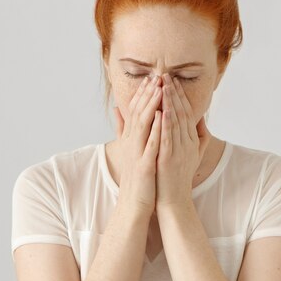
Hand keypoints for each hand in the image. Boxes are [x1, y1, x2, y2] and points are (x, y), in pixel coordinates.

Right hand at [112, 75, 162, 215]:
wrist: (133, 204)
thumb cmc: (136, 177)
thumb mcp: (127, 149)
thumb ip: (123, 128)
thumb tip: (117, 109)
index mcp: (131, 139)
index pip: (135, 111)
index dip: (142, 93)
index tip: (151, 78)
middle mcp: (132, 143)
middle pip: (138, 113)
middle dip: (148, 94)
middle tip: (157, 76)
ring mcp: (137, 153)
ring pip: (143, 124)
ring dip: (151, 106)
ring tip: (160, 90)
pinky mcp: (145, 165)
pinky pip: (151, 144)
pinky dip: (156, 130)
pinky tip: (163, 117)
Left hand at [155, 73, 210, 206]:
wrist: (174, 201)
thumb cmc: (178, 177)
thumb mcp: (192, 154)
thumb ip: (197, 136)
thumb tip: (199, 118)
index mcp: (191, 140)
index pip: (187, 112)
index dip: (180, 95)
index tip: (172, 80)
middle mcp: (187, 143)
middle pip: (182, 113)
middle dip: (174, 93)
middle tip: (167, 75)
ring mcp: (179, 151)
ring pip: (176, 122)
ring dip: (170, 103)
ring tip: (164, 87)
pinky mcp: (169, 159)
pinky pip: (168, 139)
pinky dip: (166, 125)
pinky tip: (162, 112)